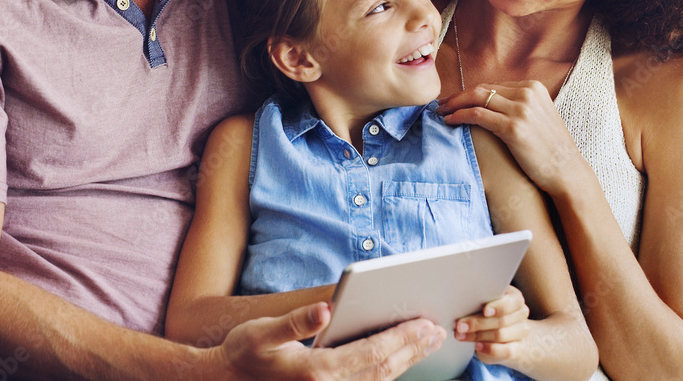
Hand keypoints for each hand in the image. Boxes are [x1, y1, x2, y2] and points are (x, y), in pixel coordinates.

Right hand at [215, 302, 447, 380]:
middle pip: (383, 369)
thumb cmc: (244, 353)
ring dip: (406, 361)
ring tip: (427, 342)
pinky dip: (388, 371)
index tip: (426, 324)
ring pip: (380, 380)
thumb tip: (325, 309)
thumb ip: (295, 321)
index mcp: (318, 372)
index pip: (373, 353)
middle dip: (412, 349)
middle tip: (437, 331)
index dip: (402, 338)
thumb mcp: (262, 332)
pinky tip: (399, 358)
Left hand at [439, 81, 585, 193]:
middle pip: (481, 89)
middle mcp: (527, 93)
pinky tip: (449, 121)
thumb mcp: (538, 117)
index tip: (454, 100)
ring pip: (476, 98)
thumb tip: (492, 104)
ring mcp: (521, 109)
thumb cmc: (550, 149)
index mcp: (533, 87)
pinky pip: (477, 115)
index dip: (470, 93)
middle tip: (440, 105)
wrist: (566, 171)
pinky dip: (459, 116)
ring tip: (440, 112)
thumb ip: (519, 106)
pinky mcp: (513, 127)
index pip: (492, 86)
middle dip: (457, 96)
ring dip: (453, 104)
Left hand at [454, 286, 529, 364]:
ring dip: (477, 335)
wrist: (509, 338)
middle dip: (477, 323)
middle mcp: (521, 313)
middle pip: (501, 320)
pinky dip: (490, 349)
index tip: (484, 311)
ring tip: (461, 335)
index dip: (498, 307)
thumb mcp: (486, 303)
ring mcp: (521, 331)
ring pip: (500, 335)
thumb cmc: (491, 315)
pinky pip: (506, 351)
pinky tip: (477, 346)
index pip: (512, 301)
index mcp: (514, 297)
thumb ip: (478, 301)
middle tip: (459, 325)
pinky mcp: (518, 349)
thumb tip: (460, 302)